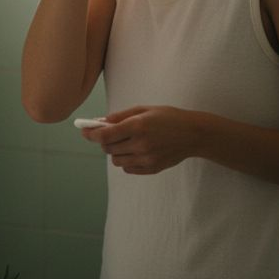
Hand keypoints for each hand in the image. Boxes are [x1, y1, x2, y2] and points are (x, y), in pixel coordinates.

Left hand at [81, 105, 203, 174]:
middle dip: (104, 141)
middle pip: (108, 148)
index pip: (105, 135)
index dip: (91, 134)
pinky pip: (128, 169)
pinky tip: (135, 151)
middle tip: (111, 134)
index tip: (84, 131)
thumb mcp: (145, 109)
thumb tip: (100, 122)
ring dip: (115, 151)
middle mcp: (141, 144)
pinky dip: (126, 161)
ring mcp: (146, 159)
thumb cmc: (169, 118)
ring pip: (116, 160)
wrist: (194, 134)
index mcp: (138, 126)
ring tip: (127, 142)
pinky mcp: (152, 169)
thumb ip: (121, 116)